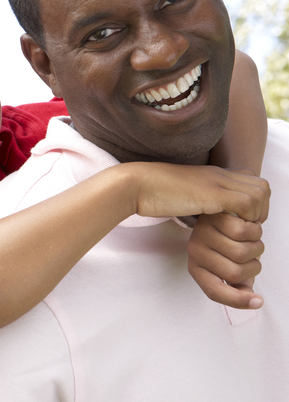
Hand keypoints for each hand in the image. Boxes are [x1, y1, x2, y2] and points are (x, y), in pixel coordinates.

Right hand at [131, 164, 269, 223]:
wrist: (137, 185)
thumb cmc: (154, 194)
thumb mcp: (184, 195)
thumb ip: (200, 199)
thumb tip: (207, 214)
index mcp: (214, 174)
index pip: (254, 182)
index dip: (254, 202)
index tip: (239, 219)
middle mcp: (220, 174)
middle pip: (263, 187)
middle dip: (260, 209)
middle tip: (243, 225)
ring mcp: (218, 182)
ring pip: (259, 195)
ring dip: (254, 215)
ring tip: (236, 227)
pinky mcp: (213, 193)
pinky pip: (246, 204)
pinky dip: (244, 219)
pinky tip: (226, 226)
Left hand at [188, 212, 263, 309]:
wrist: (219, 211)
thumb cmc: (224, 242)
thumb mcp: (228, 264)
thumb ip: (239, 284)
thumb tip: (253, 300)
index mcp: (197, 268)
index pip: (214, 291)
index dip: (238, 301)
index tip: (258, 302)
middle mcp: (195, 252)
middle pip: (235, 273)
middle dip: (253, 266)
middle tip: (252, 255)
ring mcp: (202, 233)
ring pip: (243, 253)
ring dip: (256, 247)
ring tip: (250, 240)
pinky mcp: (214, 216)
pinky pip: (244, 232)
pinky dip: (255, 231)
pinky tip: (249, 226)